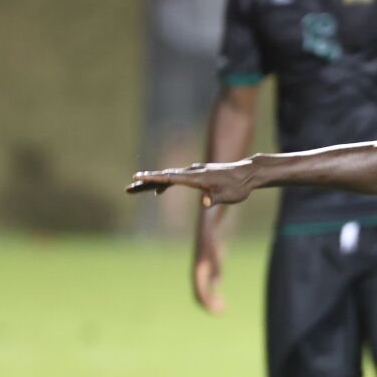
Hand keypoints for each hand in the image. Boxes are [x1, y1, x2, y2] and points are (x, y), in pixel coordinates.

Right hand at [127, 159, 253, 207]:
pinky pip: (177, 179)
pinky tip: (159, 191)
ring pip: (168, 177)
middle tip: (128, 188)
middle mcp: (193, 172)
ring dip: (152, 183)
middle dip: (145, 183)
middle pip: (164, 177)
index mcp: (197, 178)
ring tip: (134, 188)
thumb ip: (214, 199)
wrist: (248, 174)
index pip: (171, 178)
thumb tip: (203, 204)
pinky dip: (165, 183)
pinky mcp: (197, 175)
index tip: (138, 177)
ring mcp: (194, 172)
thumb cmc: (238, 187)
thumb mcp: (229, 196)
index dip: (154, 179)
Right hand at [192, 232, 224, 314]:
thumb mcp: (214, 252)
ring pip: (203, 291)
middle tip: (222, 310)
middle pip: (200, 295)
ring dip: (210, 300)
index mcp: (197, 273)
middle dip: (209, 305)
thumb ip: (216, 266)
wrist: (207, 226)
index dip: (208, 305)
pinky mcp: (206, 268)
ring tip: (222, 306)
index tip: (219, 311)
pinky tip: (219, 295)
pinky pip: (207, 285)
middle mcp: (197, 274)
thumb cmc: (210, 239)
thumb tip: (218, 283)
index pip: (200, 294)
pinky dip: (212, 292)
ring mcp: (201, 271)